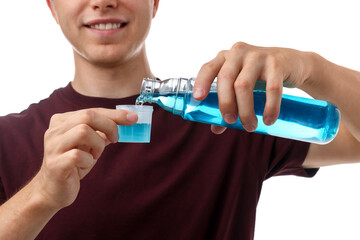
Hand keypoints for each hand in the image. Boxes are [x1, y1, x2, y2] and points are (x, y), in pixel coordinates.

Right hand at [34, 108, 137, 209]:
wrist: (54, 190)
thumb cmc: (75, 163)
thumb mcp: (91, 144)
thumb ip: (104, 131)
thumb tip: (128, 120)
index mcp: (62, 121)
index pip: (92, 110)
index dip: (114, 114)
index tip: (133, 118)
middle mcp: (55, 130)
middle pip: (87, 116)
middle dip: (109, 126)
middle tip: (115, 139)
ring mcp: (52, 147)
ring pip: (82, 132)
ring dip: (97, 144)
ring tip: (95, 155)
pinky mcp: (54, 164)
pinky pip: (77, 155)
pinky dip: (88, 160)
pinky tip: (85, 165)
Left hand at [194, 42, 313, 133]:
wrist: (292, 64)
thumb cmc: (259, 77)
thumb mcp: (241, 86)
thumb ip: (228, 104)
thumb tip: (216, 128)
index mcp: (225, 58)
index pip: (208, 68)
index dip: (201, 82)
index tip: (198, 99)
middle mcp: (238, 53)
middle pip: (226, 79)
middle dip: (226, 103)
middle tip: (230, 121)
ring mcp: (258, 56)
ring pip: (244, 85)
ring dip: (246, 110)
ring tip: (250, 126)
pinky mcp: (277, 63)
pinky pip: (272, 89)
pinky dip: (270, 107)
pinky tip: (269, 120)